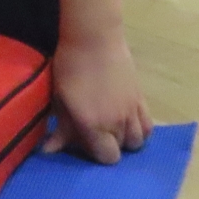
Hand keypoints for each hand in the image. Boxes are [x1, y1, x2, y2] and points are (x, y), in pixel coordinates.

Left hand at [47, 30, 150, 163]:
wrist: (94, 40)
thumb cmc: (69, 68)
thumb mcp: (60, 100)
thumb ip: (61, 129)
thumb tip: (49, 151)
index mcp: (93, 125)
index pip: (106, 158)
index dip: (96, 155)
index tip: (85, 144)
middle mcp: (117, 123)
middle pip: (120, 151)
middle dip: (107, 146)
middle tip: (94, 133)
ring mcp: (132, 111)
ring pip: (138, 141)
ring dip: (125, 140)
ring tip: (111, 129)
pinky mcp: (142, 99)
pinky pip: (149, 126)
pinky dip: (140, 130)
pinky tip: (127, 123)